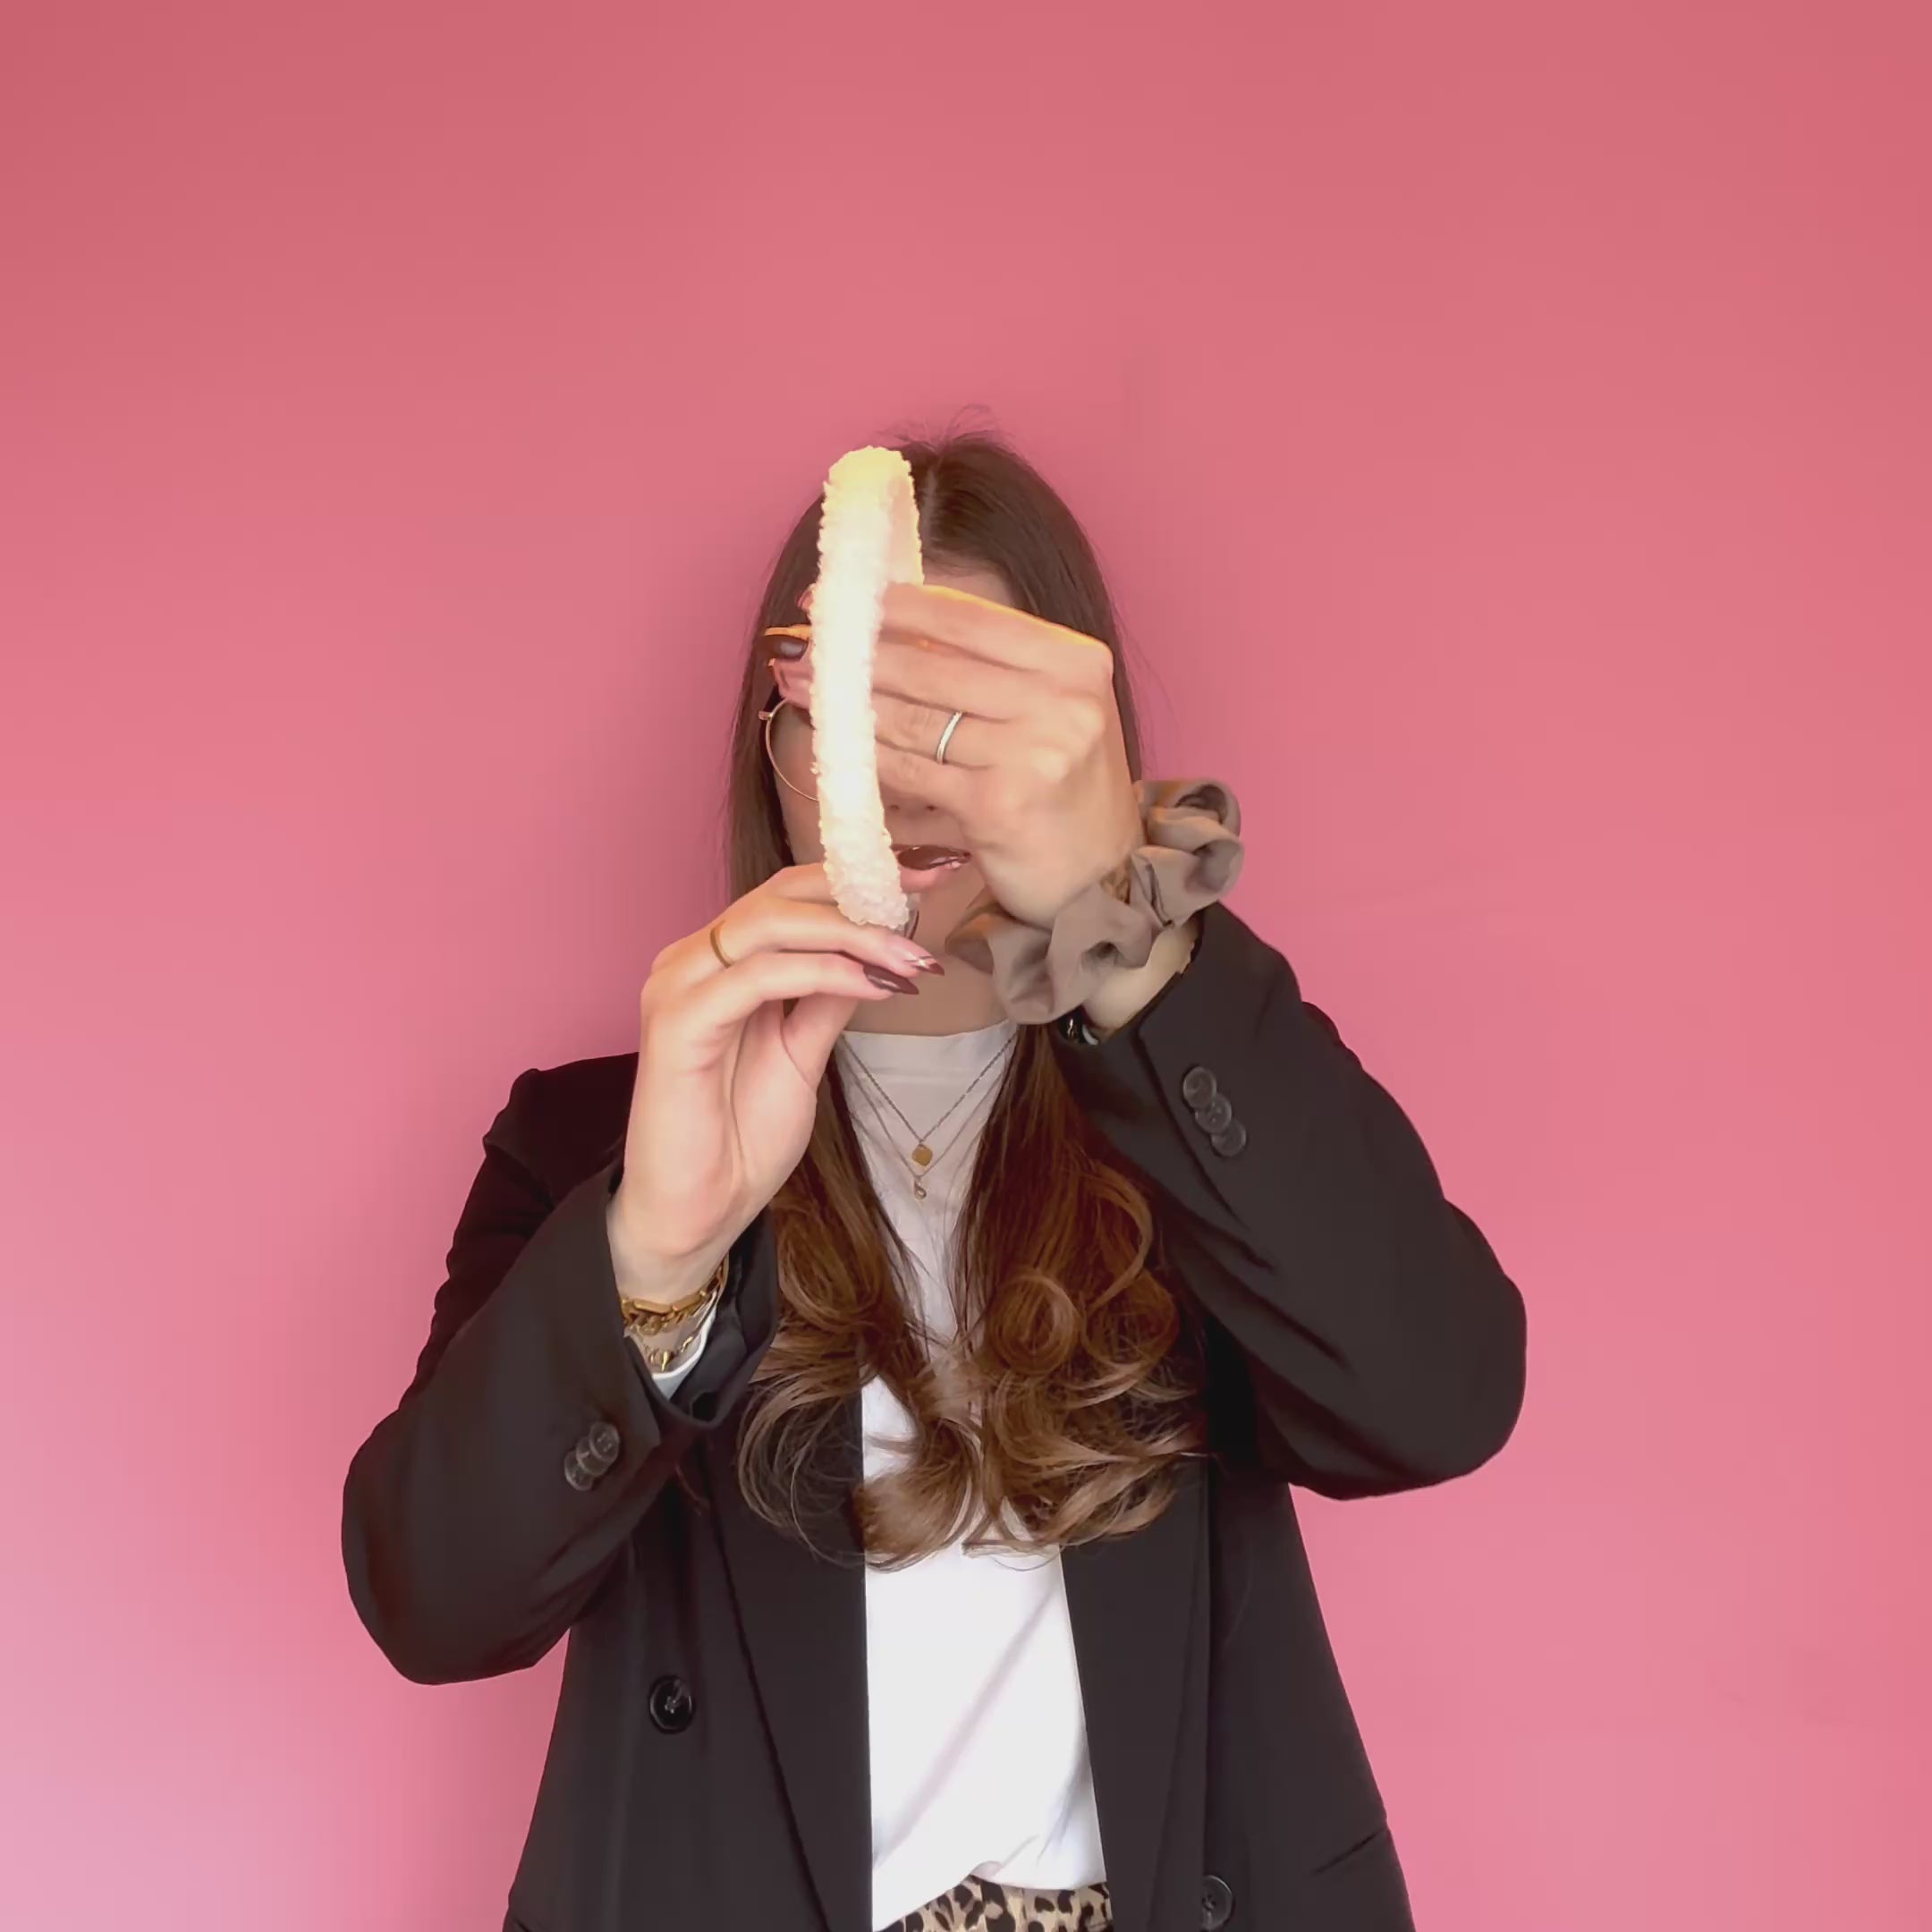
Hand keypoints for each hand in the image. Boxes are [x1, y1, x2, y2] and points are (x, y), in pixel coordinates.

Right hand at [606, 858, 951, 1302]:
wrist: (699, 1212)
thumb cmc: (740, 1137)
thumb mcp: (803, 1054)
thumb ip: (828, 1000)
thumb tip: (878, 953)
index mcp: (720, 963)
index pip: (790, 895)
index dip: (857, 879)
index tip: (928, 876)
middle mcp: (692, 961)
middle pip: (779, 895)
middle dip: (861, 892)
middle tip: (926, 895)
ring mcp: (679, 987)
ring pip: (769, 925)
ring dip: (851, 934)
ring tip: (909, 957)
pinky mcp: (677, 1024)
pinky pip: (758, 978)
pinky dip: (822, 973)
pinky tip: (871, 985)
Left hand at [774, 581, 1143, 928]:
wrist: (1100, 877)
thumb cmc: (1063, 787)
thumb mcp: (1048, 709)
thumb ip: (985, 669)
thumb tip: (885, 626)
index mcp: (1075, 662)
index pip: (969, 619)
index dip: (897, 605)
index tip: (839, 596)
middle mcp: (1061, 703)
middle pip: (932, 666)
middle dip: (857, 656)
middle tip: (803, 647)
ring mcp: (1031, 756)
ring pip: (913, 720)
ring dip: (849, 707)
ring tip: (803, 689)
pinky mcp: (996, 808)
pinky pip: (911, 775)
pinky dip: (869, 765)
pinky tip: (837, 753)